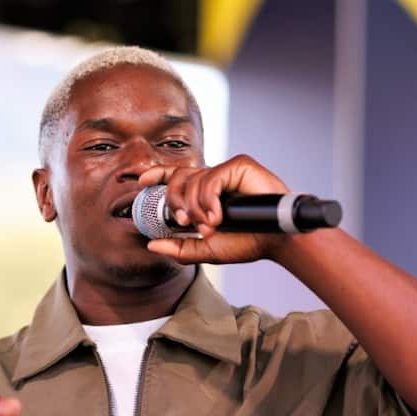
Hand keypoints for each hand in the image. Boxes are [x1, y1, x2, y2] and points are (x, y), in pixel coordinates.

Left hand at [139, 154, 290, 265]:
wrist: (274, 241)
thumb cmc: (246, 242)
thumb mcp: (205, 250)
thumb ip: (178, 248)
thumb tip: (151, 244)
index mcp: (204, 194)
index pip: (176, 176)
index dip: (158, 174)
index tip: (142, 181)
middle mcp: (213, 179)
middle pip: (178, 177)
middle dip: (175, 202)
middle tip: (185, 223)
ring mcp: (226, 171)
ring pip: (193, 180)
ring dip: (196, 208)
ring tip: (211, 225)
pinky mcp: (239, 165)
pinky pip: (211, 178)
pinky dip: (209, 199)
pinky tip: (218, 214)